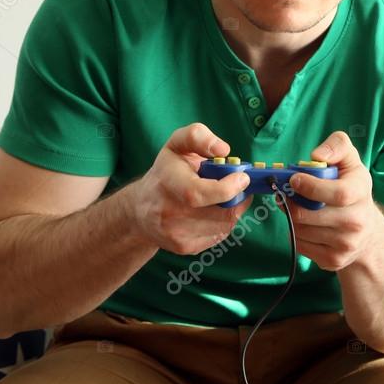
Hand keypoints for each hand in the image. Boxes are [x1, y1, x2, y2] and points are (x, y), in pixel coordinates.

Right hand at [127, 123, 253, 254]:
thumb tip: (223, 150)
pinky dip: (225, 221)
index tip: (243, 178)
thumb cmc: (166, 173)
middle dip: (237, 197)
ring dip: (234, 208)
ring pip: (224, 224)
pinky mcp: (184, 247)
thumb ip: (197, 136)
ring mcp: (175, 234)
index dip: (227, 188)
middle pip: (219, 211)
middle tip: (239, 185)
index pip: (197, 193)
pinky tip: (215, 210)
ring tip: (225, 196)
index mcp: (166, 182)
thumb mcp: (176, 145)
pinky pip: (220, 234)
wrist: (140, 210)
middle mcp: (167, 212)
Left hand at [280, 131, 383, 271]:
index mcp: (361, 193)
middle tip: (285, 194)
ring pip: (300, 230)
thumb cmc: (352, 189)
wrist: (367, 232)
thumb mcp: (350, 162)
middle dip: (291, 203)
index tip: (294, 179)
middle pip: (309, 215)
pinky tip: (304, 224)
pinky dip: (296, 233)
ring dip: (292, 217)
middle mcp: (357, 221)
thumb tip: (317, 156)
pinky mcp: (333, 260)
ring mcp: (346, 244)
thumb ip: (337, 146)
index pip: (337, 193)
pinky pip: (300, 245)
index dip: (310, 186)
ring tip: (296, 207)